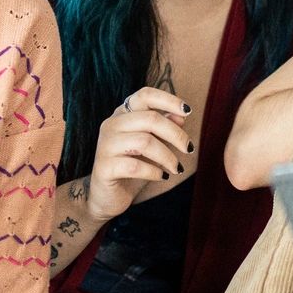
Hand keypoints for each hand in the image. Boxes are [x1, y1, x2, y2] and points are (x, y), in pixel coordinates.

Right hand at [82, 87, 194, 220]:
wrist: (107, 197)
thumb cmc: (134, 167)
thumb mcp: (154, 146)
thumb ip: (165, 129)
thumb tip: (181, 116)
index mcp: (123, 114)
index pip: (145, 95)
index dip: (169, 100)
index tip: (188, 111)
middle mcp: (111, 124)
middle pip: (150, 118)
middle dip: (176, 134)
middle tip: (189, 149)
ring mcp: (105, 145)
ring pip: (144, 142)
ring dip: (167, 156)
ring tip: (176, 168)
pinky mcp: (103, 167)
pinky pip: (134, 166)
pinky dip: (154, 172)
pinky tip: (162, 177)